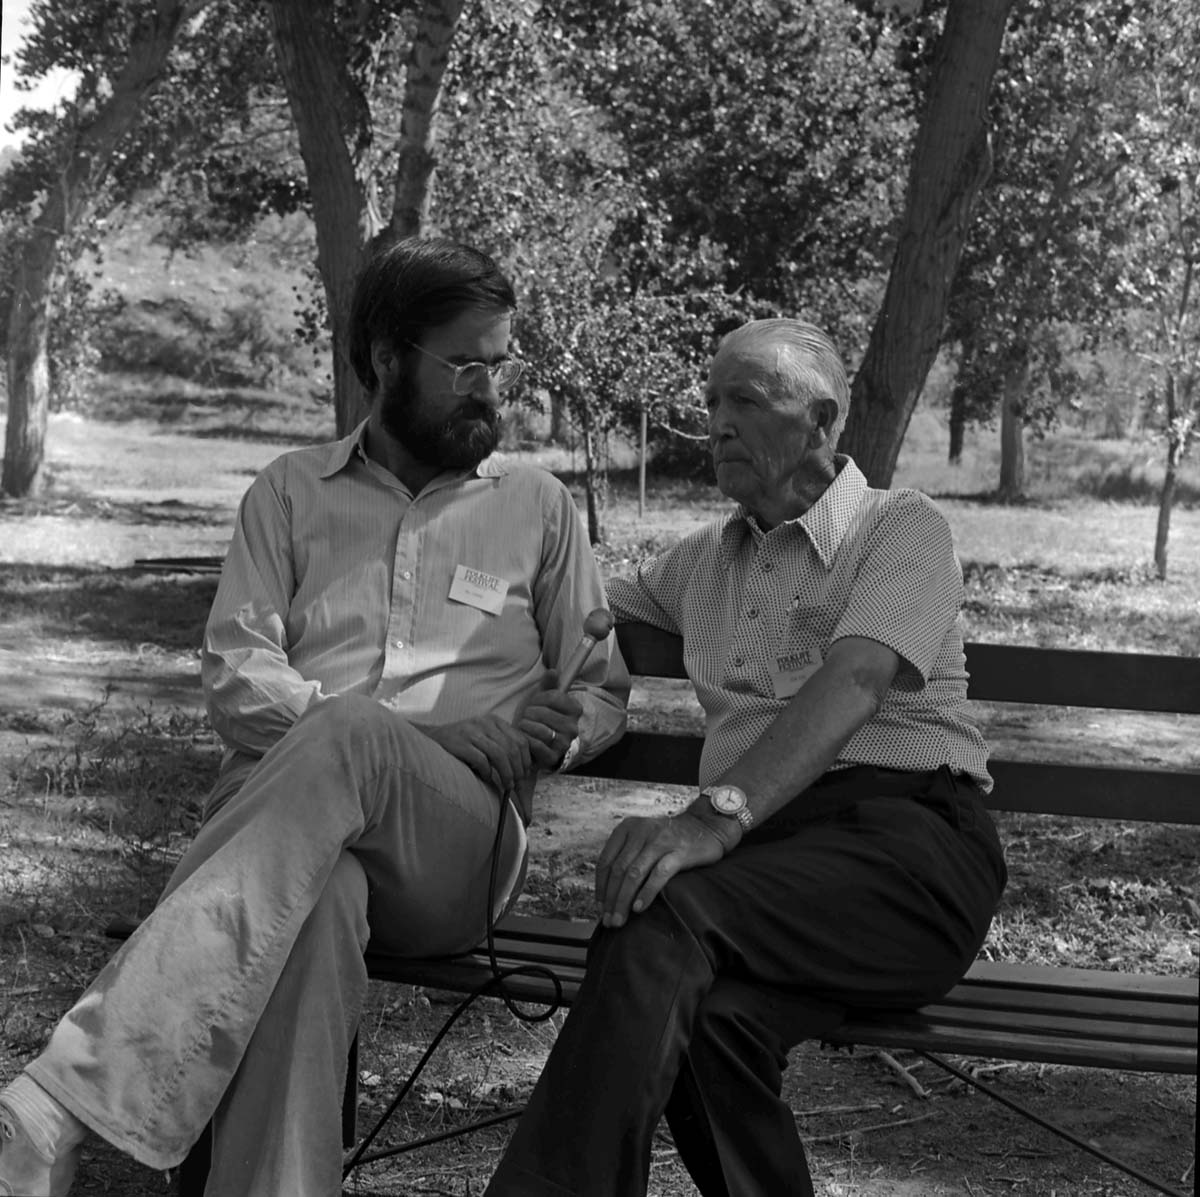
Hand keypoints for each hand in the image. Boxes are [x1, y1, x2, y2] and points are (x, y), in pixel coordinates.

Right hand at [421, 716, 532, 792]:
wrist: (430, 739)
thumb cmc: (462, 744)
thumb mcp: (484, 738)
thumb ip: (502, 746)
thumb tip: (524, 769)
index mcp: (494, 720)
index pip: (520, 740)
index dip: (526, 759)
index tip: (525, 774)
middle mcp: (484, 723)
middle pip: (512, 749)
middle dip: (518, 770)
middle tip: (516, 784)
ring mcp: (471, 732)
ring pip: (500, 755)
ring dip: (506, 774)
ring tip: (506, 786)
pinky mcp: (459, 743)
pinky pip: (482, 760)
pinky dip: (487, 772)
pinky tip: (485, 778)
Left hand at [516, 670, 583, 769]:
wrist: (534, 741)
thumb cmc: (538, 717)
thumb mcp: (542, 698)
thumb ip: (548, 684)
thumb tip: (552, 671)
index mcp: (575, 710)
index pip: (554, 696)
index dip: (539, 698)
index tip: (534, 702)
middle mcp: (573, 728)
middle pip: (545, 713)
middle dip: (529, 712)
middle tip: (526, 715)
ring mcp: (564, 744)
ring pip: (541, 729)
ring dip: (526, 725)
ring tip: (523, 725)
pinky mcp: (553, 757)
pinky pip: (536, 745)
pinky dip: (526, 739)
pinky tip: (524, 736)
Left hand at [594, 811, 728, 928]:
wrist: (707, 826)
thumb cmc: (670, 839)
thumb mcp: (643, 838)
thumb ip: (627, 857)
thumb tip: (608, 894)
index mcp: (627, 828)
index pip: (606, 861)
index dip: (601, 887)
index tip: (600, 908)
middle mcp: (641, 831)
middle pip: (619, 870)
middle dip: (611, 899)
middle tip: (609, 921)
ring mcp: (660, 840)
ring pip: (634, 874)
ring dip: (624, 900)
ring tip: (620, 920)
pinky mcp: (679, 852)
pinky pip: (658, 875)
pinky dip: (646, 893)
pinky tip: (639, 908)